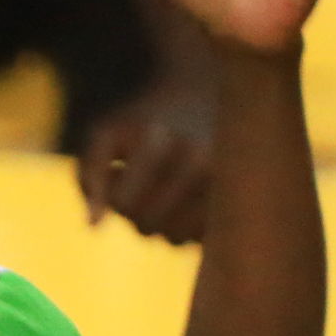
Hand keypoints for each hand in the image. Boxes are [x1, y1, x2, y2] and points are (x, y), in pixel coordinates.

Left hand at [76, 80, 217, 241]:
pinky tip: (189, 202)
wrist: (201, 97)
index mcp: (159, 140)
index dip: (115, 198)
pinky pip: (200, 239)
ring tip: (166, 191)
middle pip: (148, 224)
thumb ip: (92, 178)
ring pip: (176, 237)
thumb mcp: (106, 138)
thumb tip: (95, 226)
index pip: (124, 204)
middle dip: (137, 213)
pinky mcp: (243, 197)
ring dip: (162, 225)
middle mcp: (200, 157)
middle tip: (145, 185)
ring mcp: (228, 178)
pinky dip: (188, 230)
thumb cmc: (143, 124)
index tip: (123, 173)